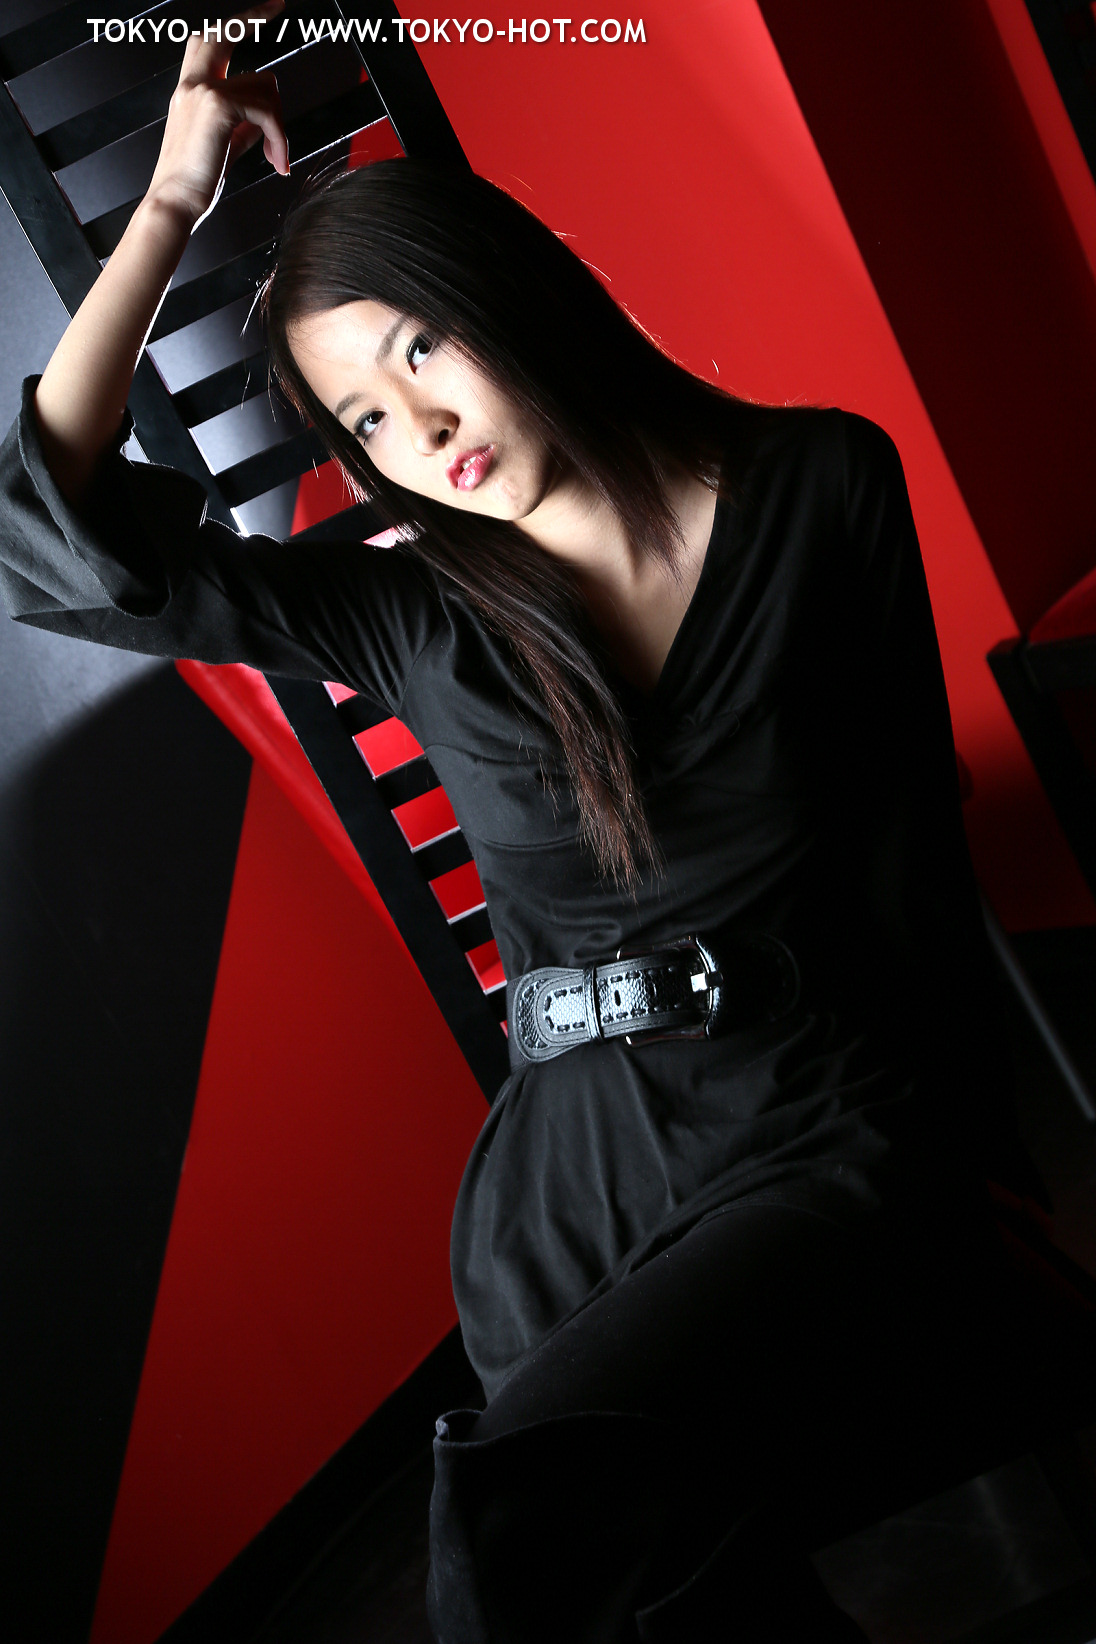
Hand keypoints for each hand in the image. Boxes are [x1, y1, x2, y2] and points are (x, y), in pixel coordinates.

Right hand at [146, 0, 289, 230]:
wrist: (175, 203)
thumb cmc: (195, 183)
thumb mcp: (225, 146)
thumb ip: (244, 124)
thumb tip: (267, 115)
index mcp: (189, 91)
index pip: (211, 42)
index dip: (239, 23)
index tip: (266, 10)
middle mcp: (192, 84)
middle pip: (224, 32)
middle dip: (253, 15)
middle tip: (279, 4)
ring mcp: (202, 90)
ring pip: (264, 87)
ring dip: (279, 125)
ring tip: (277, 158)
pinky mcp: (217, 105)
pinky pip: (266, 111)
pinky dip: (278, 137)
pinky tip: (276, 161)